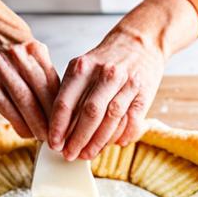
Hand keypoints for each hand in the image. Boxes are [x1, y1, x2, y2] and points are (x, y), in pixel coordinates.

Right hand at [0, 36, 59, 140]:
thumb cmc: (19, 56)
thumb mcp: (38, 60)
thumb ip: (50, 83)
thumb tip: (66, 118)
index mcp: (35, 51)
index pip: (53, 87)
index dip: (62, 112)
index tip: (69, 130)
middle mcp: (14, 56)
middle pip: (37, 95)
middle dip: (49, 122)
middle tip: (57, 139)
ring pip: (21, 103)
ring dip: (34, 125)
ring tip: (43, 138)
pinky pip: (3, 107)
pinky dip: (17, 123)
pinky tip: (25, 132)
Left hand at [47, 0, 197, 160]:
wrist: (142, 41)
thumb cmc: (108, 58)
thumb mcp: (84, 66)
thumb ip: (73, 92)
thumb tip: (62, 127)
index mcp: (83, 67)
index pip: (65, 101)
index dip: (58, 126)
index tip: (53, 143)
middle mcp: (105, 74)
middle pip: (89, 114)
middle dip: (77, 139)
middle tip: (69, 155)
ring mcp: (127, 83)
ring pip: (110, 119)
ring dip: (98, 141)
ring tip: (88, 154)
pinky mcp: (144, 93)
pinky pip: (132, 120)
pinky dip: (123, 135)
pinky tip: (115, 145)